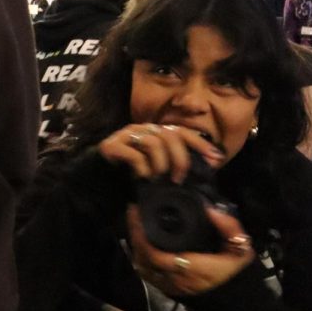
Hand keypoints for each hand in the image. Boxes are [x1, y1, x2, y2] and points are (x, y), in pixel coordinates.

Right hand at [99, 123, 224, 182]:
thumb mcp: (157, 169)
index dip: (200, 143)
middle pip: (170, 135)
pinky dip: (143, 168)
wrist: (95, 180)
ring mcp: (125, 135)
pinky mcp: (111, 146)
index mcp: (154, 133)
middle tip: (179, 178)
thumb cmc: (128, 176)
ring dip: (161, 164)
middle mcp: (141, 130)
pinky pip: (135, 154)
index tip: (216, 159)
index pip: (181, 131)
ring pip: (154, 142)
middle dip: (180, 158)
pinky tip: (143, 177)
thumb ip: (175, 164)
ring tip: (159, 179)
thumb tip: (204, 168)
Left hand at [127, 205, 255, 295]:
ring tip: (137, 227)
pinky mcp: (169, 290)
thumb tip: (211, 211)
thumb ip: (229, 228)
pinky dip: (142, 258)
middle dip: (135, 236)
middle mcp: (175, 279)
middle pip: (142, 259)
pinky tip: (142, 244)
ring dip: (136, 247)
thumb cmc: (236, 273)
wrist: (239, 302)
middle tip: (134, 215)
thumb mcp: (241, 249)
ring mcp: (170, 287)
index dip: (140, 234)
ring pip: (142, 267)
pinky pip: (148, 274)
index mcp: (189, 268)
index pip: (154, 254)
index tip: (137, 213)